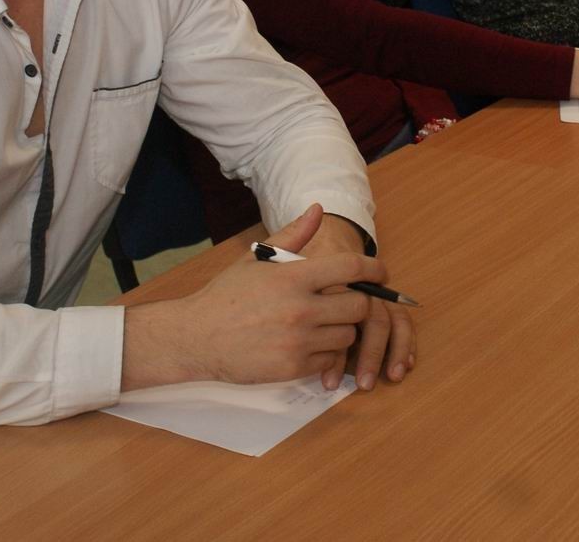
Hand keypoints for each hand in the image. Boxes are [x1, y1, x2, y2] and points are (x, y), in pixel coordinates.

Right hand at [121, 204, 384, 389]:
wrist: (197, 338)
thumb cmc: (226, 295)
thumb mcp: (256, 259)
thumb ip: (293, 235)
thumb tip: (318, 210)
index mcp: (293, 277)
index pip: (350, 267)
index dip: (373, 267)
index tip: (381, 271)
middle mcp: (301, 308)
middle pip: (358, 305)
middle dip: (358, 302)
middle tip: (347, 302)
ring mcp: (299, 341)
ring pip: (348, 335)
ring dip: (342, 329)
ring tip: (324, 323)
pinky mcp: (294, 368)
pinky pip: (330, 360)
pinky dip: (326, 353)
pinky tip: (309, 344)